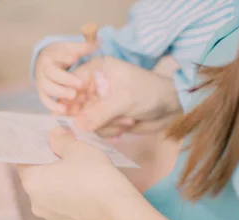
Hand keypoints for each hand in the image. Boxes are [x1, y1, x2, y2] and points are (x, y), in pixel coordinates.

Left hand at [18, 127, 141, 219]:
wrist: (119, 210)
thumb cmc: (95, 176)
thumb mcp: (78, 149)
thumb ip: (61, 140)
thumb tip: (53, 135)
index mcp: (31, 181)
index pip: (23, 161)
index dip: (35, 150)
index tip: (47, 143)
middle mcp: (35, 202)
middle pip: (36, 178)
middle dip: (48, 166)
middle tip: (65, 154)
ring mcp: (49, 217)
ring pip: (48, 193)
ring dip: (58, 182)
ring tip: (77, 172)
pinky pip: (61, 206)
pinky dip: (67, 197)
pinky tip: (83, 189)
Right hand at [34, 42, 97, 113]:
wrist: (46, 62)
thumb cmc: (62, 56)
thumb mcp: (71, 49)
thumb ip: (84, 47)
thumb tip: (99, 43)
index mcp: (51, 55)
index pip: (57, 55)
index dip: (65, 57)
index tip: (75, 59)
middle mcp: (44, 68)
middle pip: (51, 73)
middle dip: (65, 78)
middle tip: (79, 84)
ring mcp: (41, 81)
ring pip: (47, 87)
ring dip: (60, 92)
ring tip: (73, 96)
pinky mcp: (42, 92)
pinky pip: (45, 100)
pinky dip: (53, 105)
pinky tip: (64, 110)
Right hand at [68, 57, 182, 136]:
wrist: (172, 108)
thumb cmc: (150, 92)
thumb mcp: (124, 100)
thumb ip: (99, 113)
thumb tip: (77, 125)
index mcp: (96, 70)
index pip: (70, 83)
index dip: (67, 99)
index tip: (70, 113)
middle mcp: (94, 85)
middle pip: (74, 106)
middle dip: (91, 117)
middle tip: (110, 118)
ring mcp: (98, 102)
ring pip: (85, 121)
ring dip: (106, 125)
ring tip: (126, 120)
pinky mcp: (104, 118)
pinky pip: (95, 129)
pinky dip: (111, 131)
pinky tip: (127, 125)